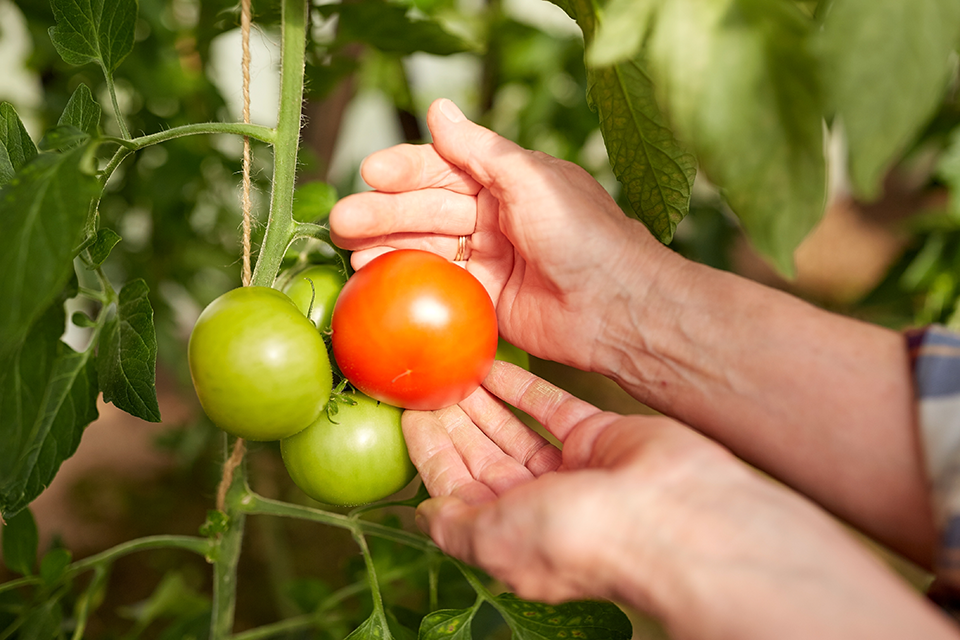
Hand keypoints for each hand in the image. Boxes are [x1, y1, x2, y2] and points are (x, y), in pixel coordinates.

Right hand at [329, 98, 675, 370]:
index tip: (370, 172)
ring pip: (425, 246)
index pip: (445, 168)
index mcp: (508, 181)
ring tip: (346, 247)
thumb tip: (437, 108)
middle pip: (427, 209)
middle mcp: (494, 217)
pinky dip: (402, 279)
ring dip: (384, 245)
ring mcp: (488, 259)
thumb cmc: (584, 235)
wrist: (617, 308)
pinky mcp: (483, 299)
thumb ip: (480, 150)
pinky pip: (435, 285)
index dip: (406, 169)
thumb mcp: (531, 179)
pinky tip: (369, 275)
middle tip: (342, 220)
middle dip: (384, 212)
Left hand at [405, 361, 956, 639]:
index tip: (407, 409)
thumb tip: (418, 517)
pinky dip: (522, 385)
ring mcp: (569, 467)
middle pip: (481, 450)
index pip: (454, 484)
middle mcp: (536, 501)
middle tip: (426, 375)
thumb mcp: (500, 540)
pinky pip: (550, 404)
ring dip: (482, 397)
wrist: (678, 518)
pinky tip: (495, 362)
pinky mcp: (597, 434)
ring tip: (452, 362)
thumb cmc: (588, 539)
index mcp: (509, 532)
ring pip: (512, 425)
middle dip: (453, 416)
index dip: (428, 448)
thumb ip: (456, 527)